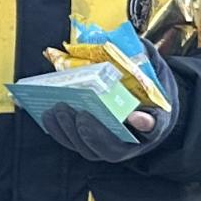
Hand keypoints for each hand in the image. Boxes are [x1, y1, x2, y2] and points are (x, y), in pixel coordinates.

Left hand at [39, 51, 178, 163]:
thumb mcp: (152, 77)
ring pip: (86, 148)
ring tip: (59, 110)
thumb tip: (138, 52)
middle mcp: (129, 143)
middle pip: (109, 148)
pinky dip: (58, 131)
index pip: (150, 128)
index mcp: (151, 124)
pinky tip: (48, 115)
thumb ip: (146, 67)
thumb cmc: (143, 90)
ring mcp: (105, 147)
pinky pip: (71, 143)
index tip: (136, 116)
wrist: (139, 107)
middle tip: (81, 114)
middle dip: (92, 133)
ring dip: (69, 132)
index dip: (144, 124)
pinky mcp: (86, 144)